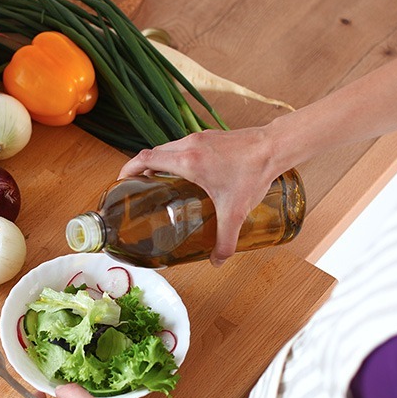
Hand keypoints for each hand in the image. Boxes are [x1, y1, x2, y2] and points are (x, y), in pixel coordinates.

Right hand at [117, 126, 280, 264]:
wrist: (275, 147)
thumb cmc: (253, 173)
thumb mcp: (235, 212)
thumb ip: (225, 240)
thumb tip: (217, 261)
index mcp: (187, 161)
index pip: (145, 158)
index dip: (128, 169)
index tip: (122, 181)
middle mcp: (188, 145)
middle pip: (152, 153)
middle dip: (140, 168)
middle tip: (138, 187)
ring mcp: (199, 137)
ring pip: (167, 148)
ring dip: (158, 162)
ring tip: (158, 182)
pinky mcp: (210, 136)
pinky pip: (182, 145)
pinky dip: (175, 157)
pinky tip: (185, 174)